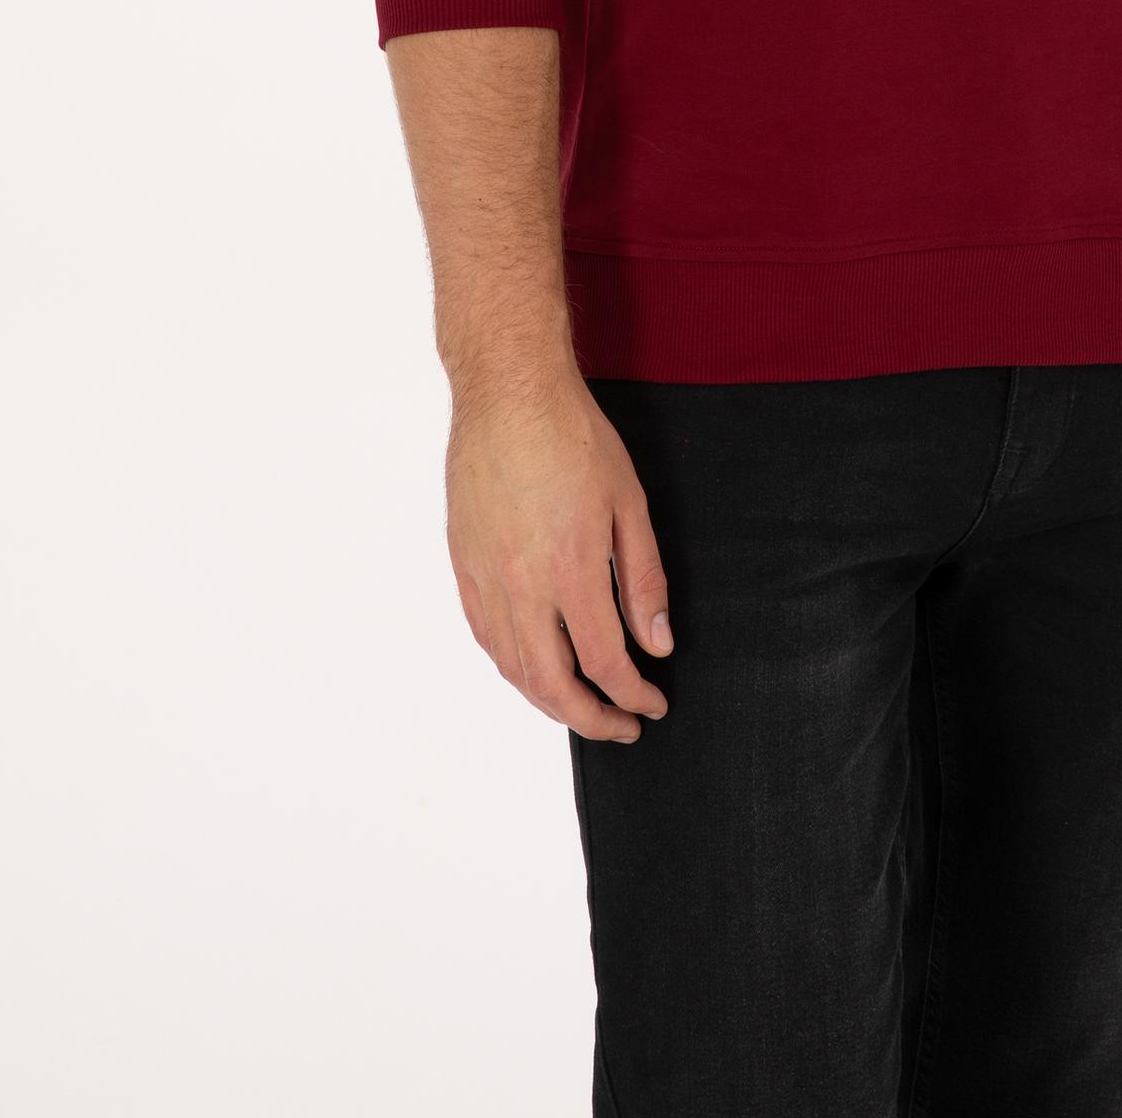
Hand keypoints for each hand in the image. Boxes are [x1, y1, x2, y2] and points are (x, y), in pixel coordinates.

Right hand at [443, 367, 674, 739]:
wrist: (509, 394)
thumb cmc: (573, 438)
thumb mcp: (629, 504)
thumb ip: (643, 579)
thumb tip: (657, 643)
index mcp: (571, 570)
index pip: (605, 662)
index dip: (633, 695)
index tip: (653, 703)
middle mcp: (523, 585)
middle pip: (552, 684)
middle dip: (591, 718)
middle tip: (622, 726)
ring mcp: (487, 577)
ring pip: (513, 667)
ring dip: (549, 700)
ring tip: (581, 706)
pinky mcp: (464, 564)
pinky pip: (486, 635)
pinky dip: (512, 665)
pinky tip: (534, 667)